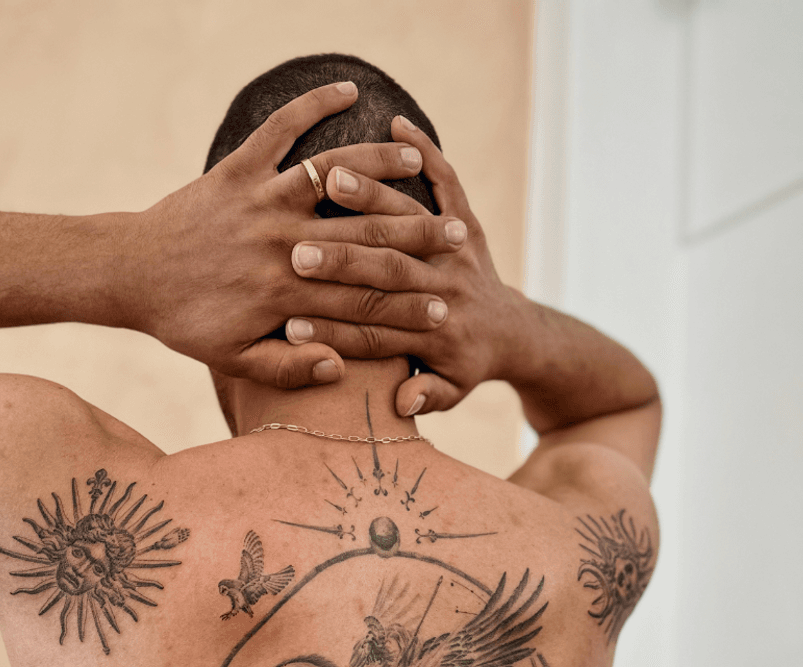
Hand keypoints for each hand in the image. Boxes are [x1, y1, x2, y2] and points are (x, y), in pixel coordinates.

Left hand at [126, 84, 467, 389]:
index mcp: (286, 294)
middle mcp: (282, 243)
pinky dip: (313, 105)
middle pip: (362, 234)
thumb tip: (339, 369)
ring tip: (412, 157)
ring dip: (378, 162)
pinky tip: (346, 92)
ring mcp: (261, 200)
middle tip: (455, 232)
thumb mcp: (234, 360)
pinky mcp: (238, 170)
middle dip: (414, 232)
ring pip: (332, 174)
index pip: (359, 299)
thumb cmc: (184, 323)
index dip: (404, 304)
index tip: (444, 304)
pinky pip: (281, 129)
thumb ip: (288, 368)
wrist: (131, 275)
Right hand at [281, 114, 521, 414]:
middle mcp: (446, 288)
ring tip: (333, 179)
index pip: (375, 331)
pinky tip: (397, 125)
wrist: (512, 332)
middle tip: (296, 251)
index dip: (332, 331)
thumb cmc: (463, 366)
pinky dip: (429, 151)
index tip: (290, 324)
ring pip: (412, 219)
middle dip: (342, 261)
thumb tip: (404, 404)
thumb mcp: (448, 393)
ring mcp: (458, 251)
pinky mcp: (466, 222)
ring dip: (373, 198)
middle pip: (388, 272)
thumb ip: (425, 396)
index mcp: (433, 334)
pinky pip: (449, 182)